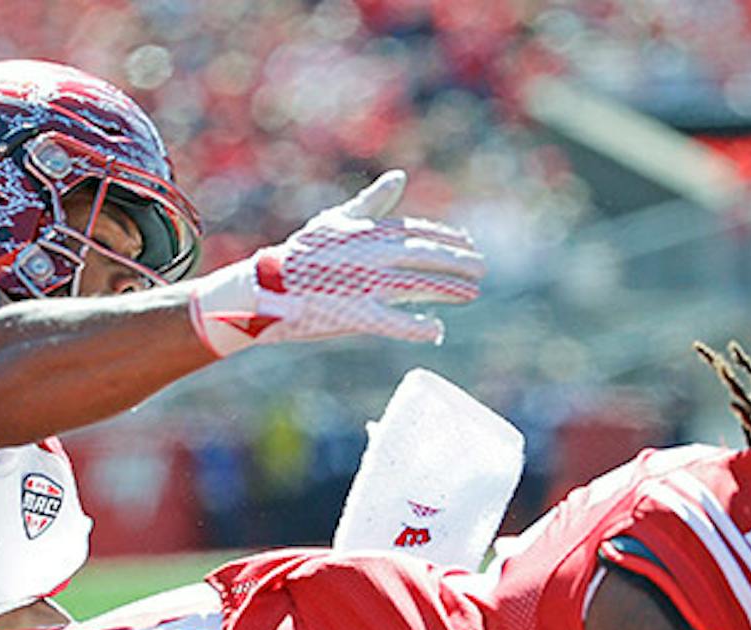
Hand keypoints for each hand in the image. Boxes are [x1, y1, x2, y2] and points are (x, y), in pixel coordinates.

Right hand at [186, 170, 484, 356]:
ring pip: (421, 286)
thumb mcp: (336, 220)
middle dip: (459, 263)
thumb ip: (371, 203)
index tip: (468, 243)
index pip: (421, 232)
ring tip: (472, 293)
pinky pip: (396, 322)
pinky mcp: (357, 314)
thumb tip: (399, 177)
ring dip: (450, 290)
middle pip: (429, 257)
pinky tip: (437, 330)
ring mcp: (367, 285)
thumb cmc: (301, 253)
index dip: (448, 238)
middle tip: (481, 269)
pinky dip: (418, 327)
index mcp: (371, 231)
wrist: (268, 285)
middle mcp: (375, 255)